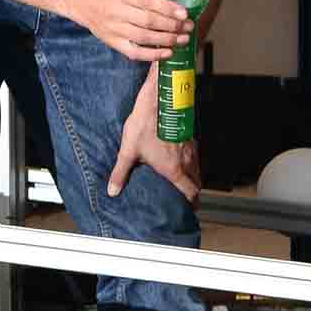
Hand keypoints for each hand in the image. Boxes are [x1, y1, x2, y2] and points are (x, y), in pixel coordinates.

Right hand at [78, 0, 195, 63]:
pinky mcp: (111, 41)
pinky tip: (167, 53)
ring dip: (167, 40)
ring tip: (183, 39)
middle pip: (148, 21)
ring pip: (143, 37)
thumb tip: (173, 2)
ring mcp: (112, 28)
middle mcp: (116, 11)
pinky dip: (151, 55)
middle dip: (172, 26)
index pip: (149, 2)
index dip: (169, 9)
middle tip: (188, 27)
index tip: (185, 13)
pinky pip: (133, 52)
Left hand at [109, 65, 201, 201]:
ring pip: (197, 168)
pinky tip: (183, 160)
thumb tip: (112, 191)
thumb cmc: (145, 126)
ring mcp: (191, 149)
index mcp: (174, 170)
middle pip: (197, 182)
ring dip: (194, 177)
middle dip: (194, 192)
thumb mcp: (128, 151)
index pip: (190, 191)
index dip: (192, 202)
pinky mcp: (191, 137)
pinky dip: (192, 163)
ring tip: (186, 181)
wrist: (160, 101)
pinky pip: (195, 156)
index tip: (191, 208)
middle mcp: (187, 161)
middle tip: (189, 198)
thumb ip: (121, 173)